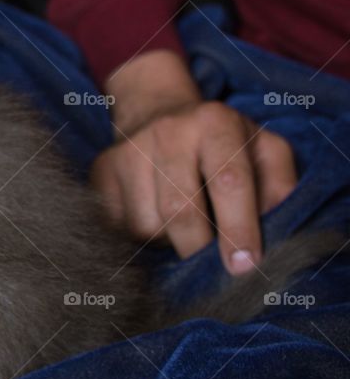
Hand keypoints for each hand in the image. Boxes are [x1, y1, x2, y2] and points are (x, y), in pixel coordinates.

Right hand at [93, 51, 297, 274]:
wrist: (156, 113)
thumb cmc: (221, 145)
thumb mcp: (263, 151)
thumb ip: (277, 187)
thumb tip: (270, 233)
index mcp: (215, 122)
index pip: (229, 182)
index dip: (239, 229)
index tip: (242, 265)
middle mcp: (167, 131)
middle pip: (181, 210)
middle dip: (197, 248)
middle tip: (208, 263)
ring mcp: (128, 150)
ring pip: (146, 224)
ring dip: (166, 240)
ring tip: (179, 225)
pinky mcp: (101, 171)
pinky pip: (118, 226)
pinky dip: (138, 235)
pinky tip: (152, 216)